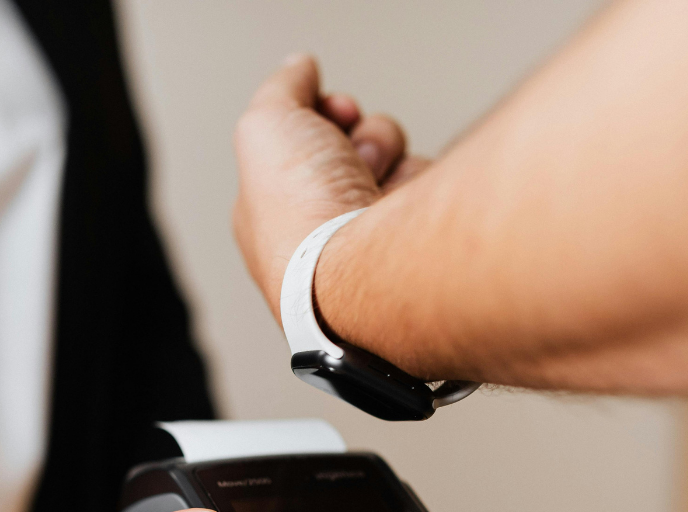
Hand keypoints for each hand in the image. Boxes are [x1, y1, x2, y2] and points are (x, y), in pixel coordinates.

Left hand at [233, 54, 428, 322]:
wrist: (361, 267)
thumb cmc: (302, 216)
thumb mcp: (265, 125)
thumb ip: (283, 88)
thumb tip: (301, 68)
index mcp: (271, 212)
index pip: (296, 143)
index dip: (313, 114)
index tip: (326, 110)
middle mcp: (317, 228)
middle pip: (343, 144)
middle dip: (351, 133)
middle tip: (347, 148)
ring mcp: (366, 236)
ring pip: (386, 158)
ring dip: (382, 151)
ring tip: (370, 180)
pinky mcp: (412, 240)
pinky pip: (421, 183)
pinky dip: (416, 179)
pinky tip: (402, 201)